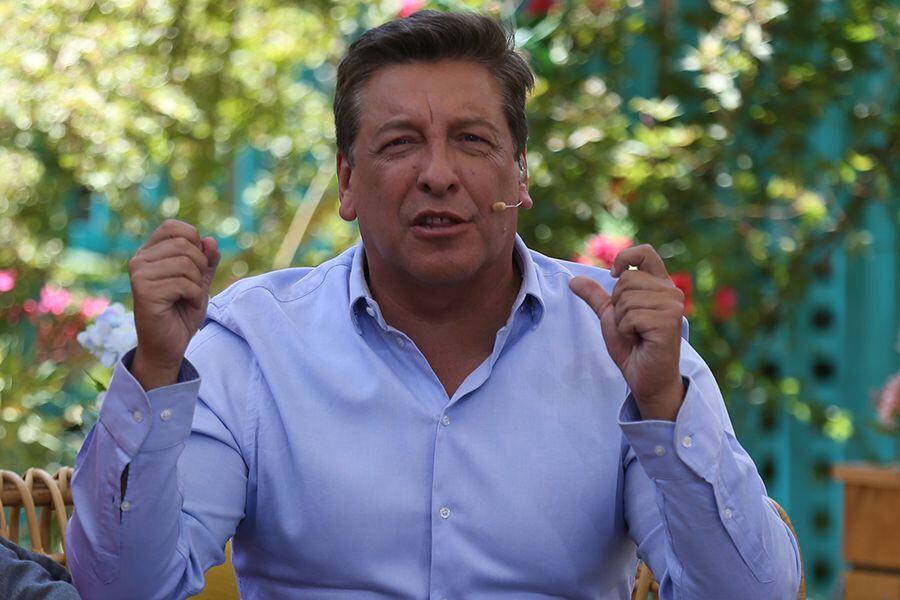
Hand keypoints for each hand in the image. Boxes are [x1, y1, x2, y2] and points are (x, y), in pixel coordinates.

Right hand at [128, 220, 219, 389]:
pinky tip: (186, 306)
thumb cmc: (182, 311)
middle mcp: (139, 260)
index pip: (173, 227)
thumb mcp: (200, 280)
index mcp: (150, 253)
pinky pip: (183, 283)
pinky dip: (194, 297)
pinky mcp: (144, 291)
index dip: (194, 240)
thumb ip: (207, 259)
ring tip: (188, 298)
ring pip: (185, 264)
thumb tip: (210, 240)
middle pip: (185, 245)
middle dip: (200, 267)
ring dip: (197, 285)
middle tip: (193, 287)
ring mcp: (139, 275)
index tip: (196, 264)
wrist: (169, 344)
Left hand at [569, 244, 685, 420]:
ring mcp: (672, 307)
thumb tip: (573, 280)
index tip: (614, 275)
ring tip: (636, 333)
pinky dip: (627, 330)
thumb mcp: (611, 316)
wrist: (646, 377)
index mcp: (661, 285)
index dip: (625, 257)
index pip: (646, 252)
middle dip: (618, 305)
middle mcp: (671, 292)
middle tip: (631, 324)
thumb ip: (596, 297)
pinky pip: (631, 316)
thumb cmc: (633, 346)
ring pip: (626, 298)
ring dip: (622, 320)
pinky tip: (640, 340)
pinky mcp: (668, 322)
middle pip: (626, 279)